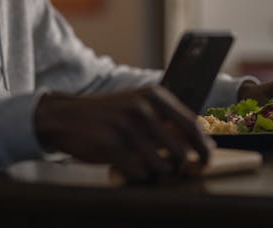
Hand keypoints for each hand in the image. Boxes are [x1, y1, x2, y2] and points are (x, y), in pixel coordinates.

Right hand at [34, 85, 213, 181]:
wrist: (65, 116)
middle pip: (181, 151)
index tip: (206, 160)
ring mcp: (125, 126)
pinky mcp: (110, 145)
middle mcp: (142, 108)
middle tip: (175, 171)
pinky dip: (137, 176)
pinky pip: (138, 173)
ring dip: (157, 174)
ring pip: (161, 166)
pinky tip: (128, 168)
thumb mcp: (138, 105)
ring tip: (146, 167)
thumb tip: (205, 142)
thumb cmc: (108, 114)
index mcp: (153, 96)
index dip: (204, 147)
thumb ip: (167, 119)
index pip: (192, 125)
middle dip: (182, 167)